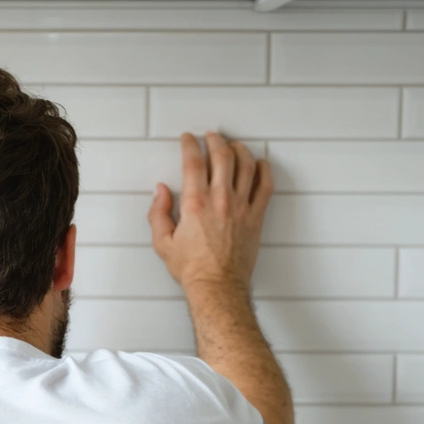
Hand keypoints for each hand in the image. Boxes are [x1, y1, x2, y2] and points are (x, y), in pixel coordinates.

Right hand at [147, 132, 272, 293]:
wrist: (217, 286)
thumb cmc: (192, 268)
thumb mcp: (162, 242)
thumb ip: (158, 213)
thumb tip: (161, 191)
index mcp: (195, 204)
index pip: (193, 162)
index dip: (189, 145)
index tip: (187, 139)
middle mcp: (220, 200)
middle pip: (222, 156)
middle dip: (215, 140)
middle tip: (211, 137)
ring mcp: (241, 207)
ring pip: (246, 165)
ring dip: (239, 149)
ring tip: (233, 145)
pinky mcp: (255, 217)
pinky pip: (265, 186)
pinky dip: (264, 170)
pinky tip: (259, 164)